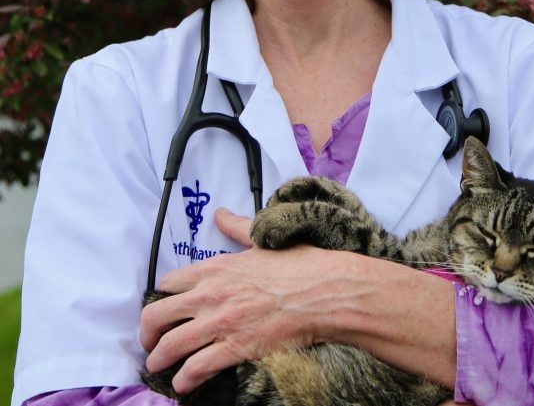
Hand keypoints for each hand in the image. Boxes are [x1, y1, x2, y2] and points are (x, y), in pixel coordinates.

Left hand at [140, 208, 338, 393]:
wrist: (323, 291)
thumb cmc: (298, 264)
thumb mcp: (261, 239)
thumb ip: (236, 227)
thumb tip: (221, 214)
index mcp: (216, 267)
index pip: (169, 282)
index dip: (160, 296)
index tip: (161, 305)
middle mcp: (211, 294)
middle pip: (158, 315)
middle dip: (147, 332)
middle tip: (149, 341)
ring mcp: (220, 323)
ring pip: (171, 346)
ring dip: (158, 359)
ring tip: (157, 366)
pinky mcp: (234, 348)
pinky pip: (196, 368)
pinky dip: (184, 380)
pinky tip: (183, 384)